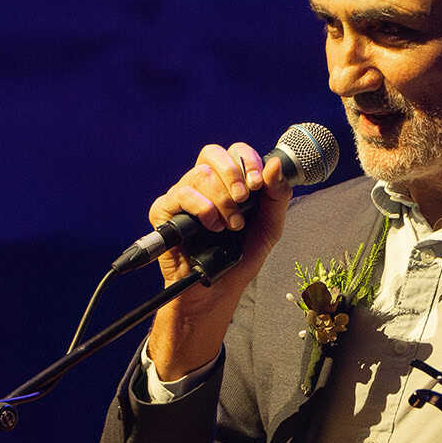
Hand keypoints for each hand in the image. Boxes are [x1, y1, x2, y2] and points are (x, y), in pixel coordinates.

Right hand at [146, 141, 293, 379]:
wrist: (219, 291)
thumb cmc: (242, 257)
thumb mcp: (270, 227)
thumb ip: (276, 195)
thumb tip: (274, 165)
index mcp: (229, 182)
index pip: (235, 152)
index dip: (248, 161)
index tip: (257, 184)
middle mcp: (204, 184)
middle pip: (212, 153)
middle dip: (232, 173)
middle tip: (244, 199)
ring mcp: (183, 196)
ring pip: (199, 174)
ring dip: (222, 200)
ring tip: (231, 226)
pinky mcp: (164, 211)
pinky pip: (180, 194)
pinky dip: (202, 208)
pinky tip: (212, 227)